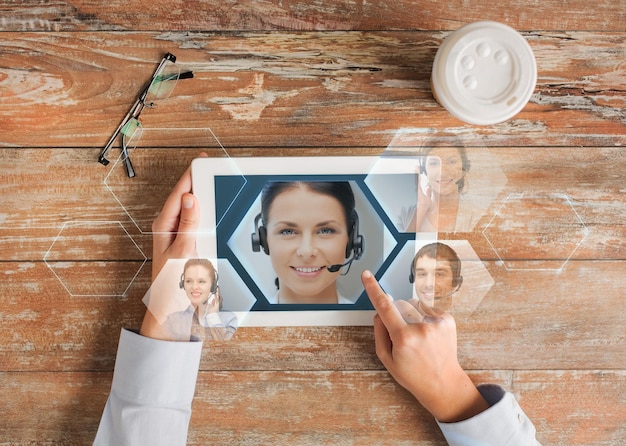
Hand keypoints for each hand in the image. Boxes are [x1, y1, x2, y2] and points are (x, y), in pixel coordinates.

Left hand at [141, 154, 205, 338]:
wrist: (174, 311)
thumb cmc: (171, 286)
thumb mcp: (182, 252)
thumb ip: (188, 224)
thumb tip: (190, 198)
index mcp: (164, 225)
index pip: (180, 193)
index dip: (192, 175)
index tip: (203, 162)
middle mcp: (171, 227)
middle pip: (188, 198)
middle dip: (201, 184)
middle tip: (216, 170)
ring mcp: (181, 236)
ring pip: (196, 211)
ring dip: (206, 201)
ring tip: (218, 186)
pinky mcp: (190, 245)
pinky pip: (201, 225)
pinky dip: (210, 217)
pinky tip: (218, 215)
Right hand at [361, 270, 487, 422]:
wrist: (443, 383)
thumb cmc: (413, 374)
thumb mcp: (386, 358)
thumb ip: (379, 332)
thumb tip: (380, 310)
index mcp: (404, 338)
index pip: (384, 307)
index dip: (373, 289)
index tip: (366, 275)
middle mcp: (421, 327)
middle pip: (399, 304)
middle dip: (396, 314)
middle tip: (402, 335)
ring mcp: (437, 322)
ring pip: (413, 304)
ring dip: (411, 314)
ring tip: (418, 336)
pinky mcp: (447, 319)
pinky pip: (427, 308)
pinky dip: (424, 317)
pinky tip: (427, 334)